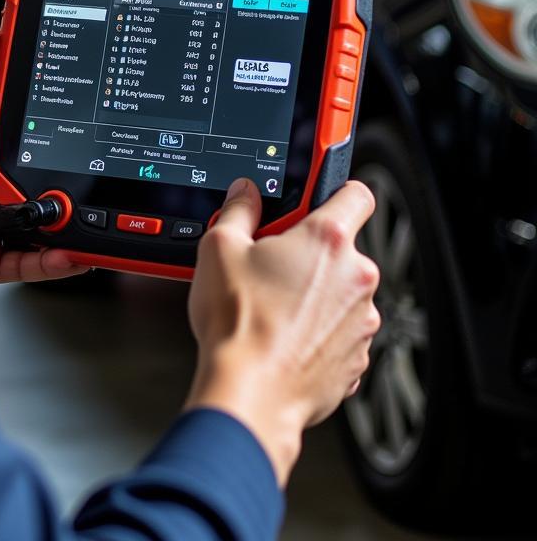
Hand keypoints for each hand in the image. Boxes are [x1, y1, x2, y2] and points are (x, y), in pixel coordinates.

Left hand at [0, 27, 89, 289]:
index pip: (27, 142)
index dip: (55, 139)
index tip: (82, 132)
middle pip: (41, 185)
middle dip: (68, 185)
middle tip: (93, 178)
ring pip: (44, 226)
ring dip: (69, 224)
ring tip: (96, 218)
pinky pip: (31, 262)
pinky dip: (56, 262)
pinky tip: (74, 252)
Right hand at [186, 178, 379, 485]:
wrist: (250, 393)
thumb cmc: (238, 324)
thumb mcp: (219, 247)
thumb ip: (238, 209)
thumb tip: (245, 193)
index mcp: (327, 239)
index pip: (354, 192)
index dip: (335, 188)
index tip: (320, 193)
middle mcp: (356, 277)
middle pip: (341, 248)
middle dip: (310, 252)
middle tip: (271, 264)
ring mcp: (361, 320)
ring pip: (341, 292)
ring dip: (316, 294)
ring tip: (272, 308)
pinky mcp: (357, 358)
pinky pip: (339, 332)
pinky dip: (318, 332)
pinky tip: (283, 336)